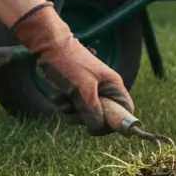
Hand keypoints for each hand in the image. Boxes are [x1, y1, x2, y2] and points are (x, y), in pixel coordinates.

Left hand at [10, 2, 131, 134]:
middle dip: (86, 118)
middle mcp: (104, 91)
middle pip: (103, 117)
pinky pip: (73, 111)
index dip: (116, 122)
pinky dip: (64, 107)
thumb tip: (97, 128)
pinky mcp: (76, 94)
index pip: (125, 110)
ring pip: (85, 116)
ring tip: (63, 100)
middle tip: (74, 111)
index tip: (99, 128)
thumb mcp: (83, 88)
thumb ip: (92, 109)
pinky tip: (58, 97)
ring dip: (71, 113)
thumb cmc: (70, 63)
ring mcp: (89, 93)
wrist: (49, 48)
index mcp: (113, 86)